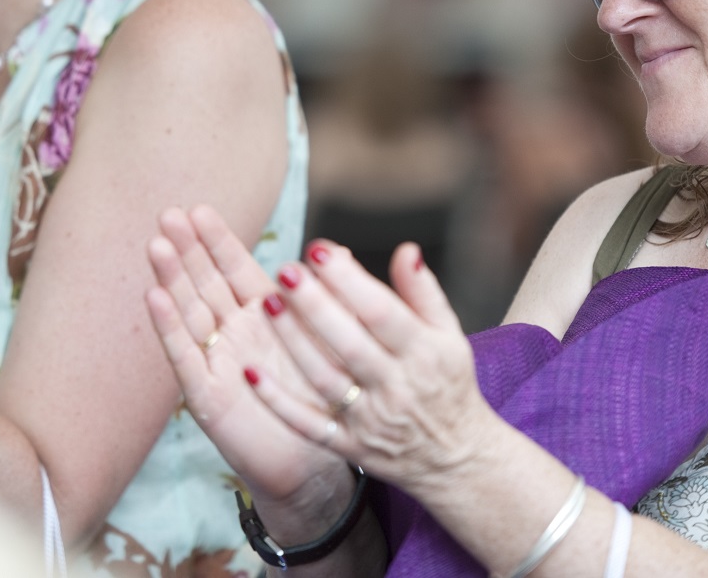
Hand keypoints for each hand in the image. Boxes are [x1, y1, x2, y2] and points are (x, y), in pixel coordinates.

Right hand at [146, 205, 347, 507]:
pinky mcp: (206, 395)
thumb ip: (329, 296)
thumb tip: (337, 248)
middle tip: (169, 214)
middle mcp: (234, 332)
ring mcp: (216, 361)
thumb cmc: (322, 400)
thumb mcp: (331, 341)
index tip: (199, 209)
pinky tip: (154, 298)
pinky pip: (184, 357)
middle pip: (206, 283)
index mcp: (264, 314)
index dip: (217, 240)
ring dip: (172, 279)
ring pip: (190, 312)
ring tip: (156, 246)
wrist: (314, 465)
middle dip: (188, 249)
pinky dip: (169, 327)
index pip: (235, 268)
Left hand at [246, 239, 497, 501]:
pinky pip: (309, 426)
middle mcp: (396, 387)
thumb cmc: (447, 384)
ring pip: (324, 379)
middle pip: (349, 343)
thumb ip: (423, 291)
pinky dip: (278, 402)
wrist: (457, 458)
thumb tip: (405, 249)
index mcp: (423, 353)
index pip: (382, 312)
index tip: (319, 250)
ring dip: (293, 342)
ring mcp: (371, 420)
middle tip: (285, 271)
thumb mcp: (449, 334)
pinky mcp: (350, 446)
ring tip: (268, 303)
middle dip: (314, 305)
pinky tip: (251, 373)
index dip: (349, 280)